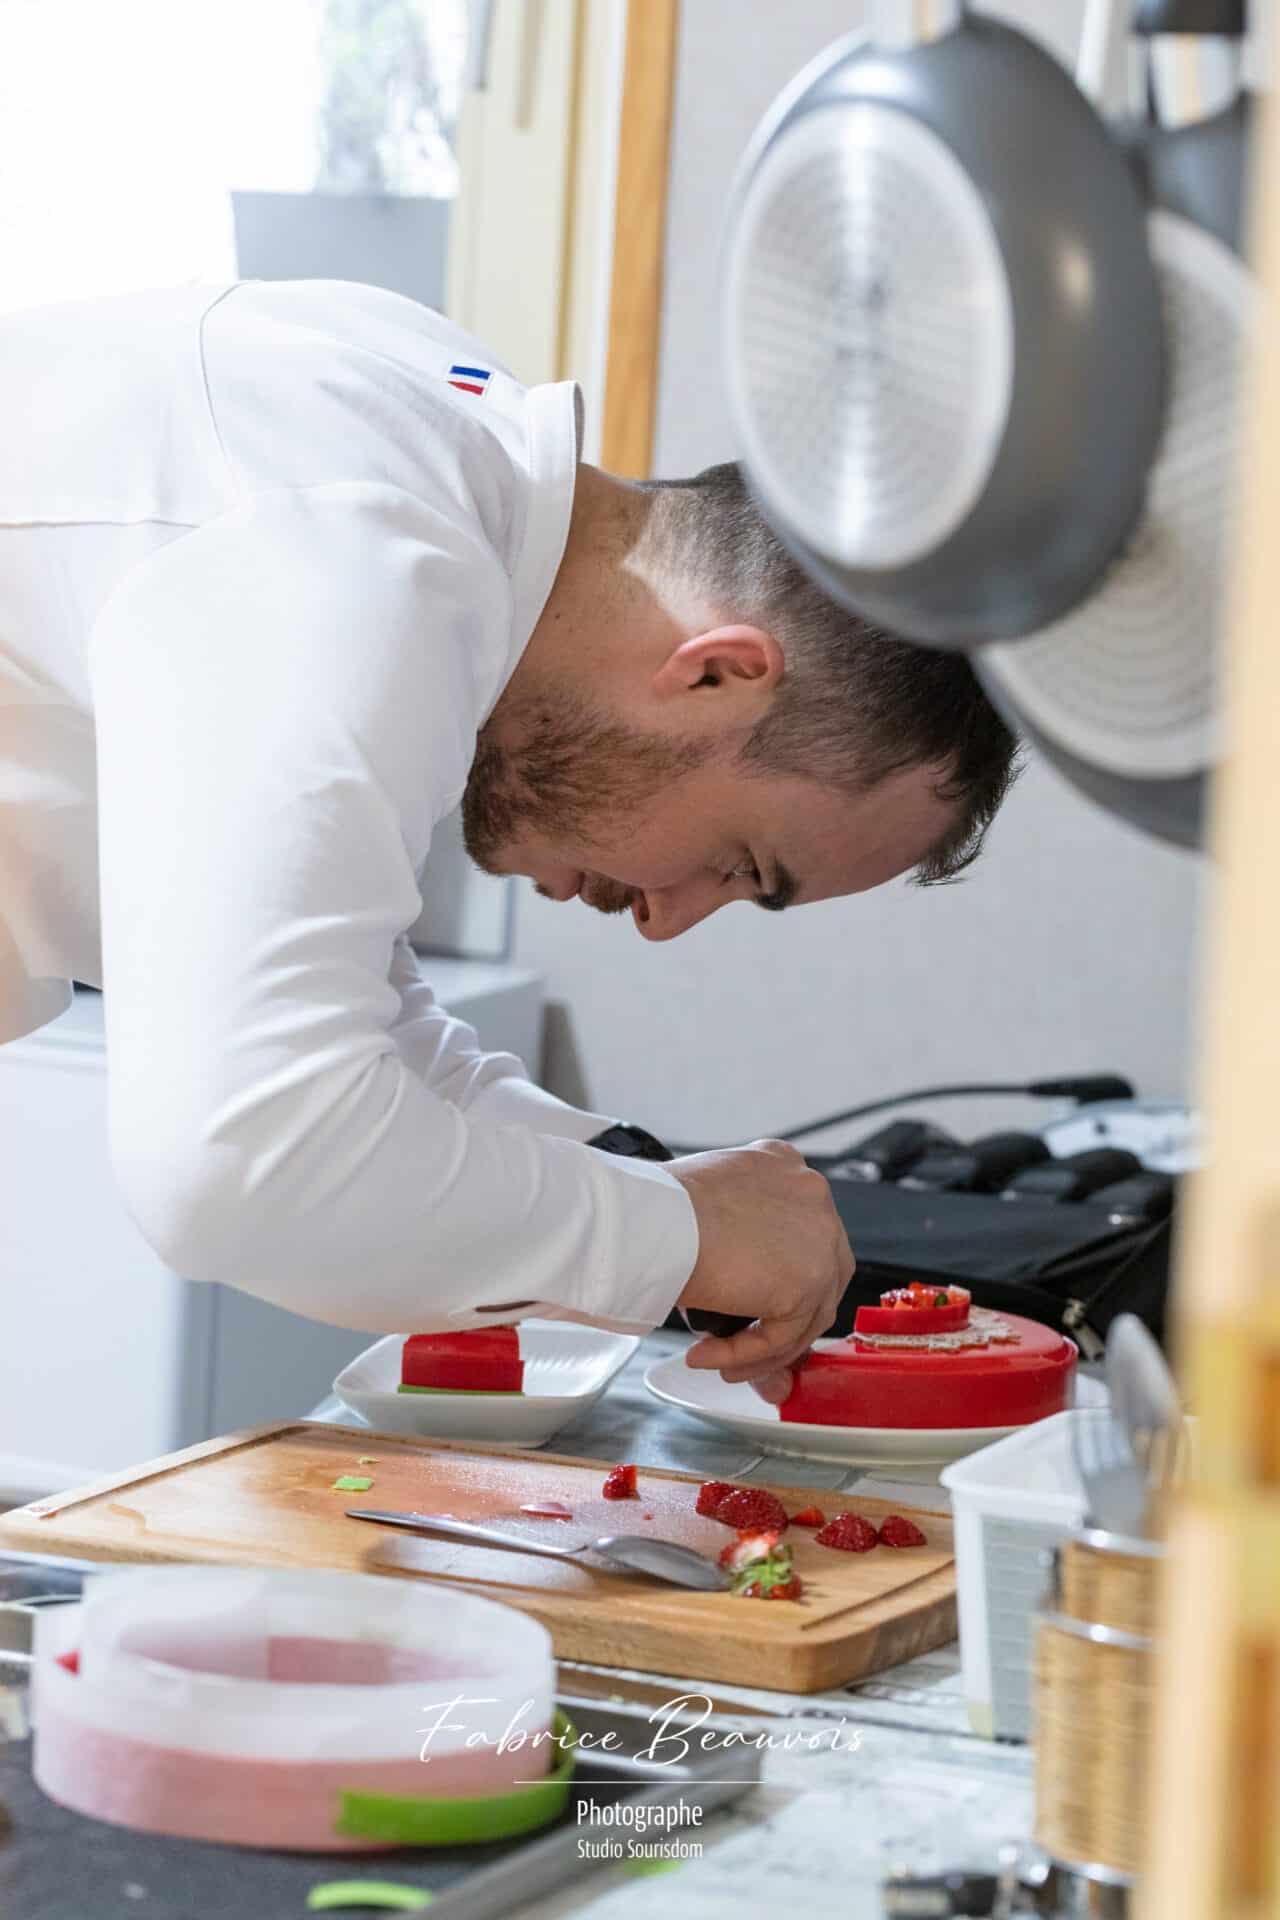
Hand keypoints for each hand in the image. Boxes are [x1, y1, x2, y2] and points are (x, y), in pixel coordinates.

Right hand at [668, 1140, 852, 1400]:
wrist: (653, 1217)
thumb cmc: (658, 1204)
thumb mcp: (707, 1202)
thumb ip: (734, 1232)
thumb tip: (732, 1276)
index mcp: (786, 1168)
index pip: (802, 1234)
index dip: (780, 1278)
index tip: (750, 1306)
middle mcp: (813, 1198)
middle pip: (819, 1276)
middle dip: (782, 1319)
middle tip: (745, 1344)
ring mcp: (819, 1241)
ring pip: (804, 1316)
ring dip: (759, 1348)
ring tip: (717, 1359)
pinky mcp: (807, 1284)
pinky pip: (780, 1338)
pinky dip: (743, 1356)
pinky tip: (706, 1356)